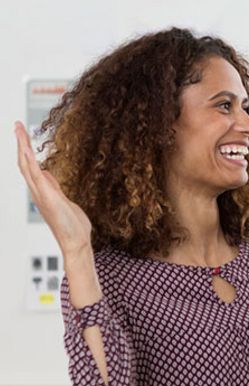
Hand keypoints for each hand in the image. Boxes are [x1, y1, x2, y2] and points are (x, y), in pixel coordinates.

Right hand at [15, 121, 92, 257]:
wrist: (76, 242)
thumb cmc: (71, 224)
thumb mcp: (63, 199)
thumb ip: (53, 185)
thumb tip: (45, 172)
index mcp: (42, 190)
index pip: (30, 165)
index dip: (24, 149)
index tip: (23, 133)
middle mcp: (38, 191)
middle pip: (24, 162)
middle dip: (20, 143)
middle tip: (17, 124)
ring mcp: (41, 194)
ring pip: (27, 166)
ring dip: (22, 147)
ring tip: (19, 129)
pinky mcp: (48, 197)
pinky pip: (36, 177)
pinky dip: (30, 163)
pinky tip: (26, 150)